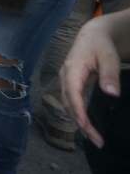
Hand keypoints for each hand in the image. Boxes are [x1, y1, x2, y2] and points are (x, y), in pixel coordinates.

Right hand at [61, 15, 122, 148]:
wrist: (93, 35)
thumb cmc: (100, 44)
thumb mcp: (108, 56)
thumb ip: (109, 74)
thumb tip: (111, 94)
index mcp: (72, 69)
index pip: (72, 94)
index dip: (78, 112)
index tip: (87, 127)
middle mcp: (65, 76)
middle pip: (68, 104)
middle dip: (81, 123)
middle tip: (97, 141)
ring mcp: (66, 81)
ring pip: (68, 105)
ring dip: (79, 122)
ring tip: (94, 137)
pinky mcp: (70, 84)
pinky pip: (71, 102)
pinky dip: (78, 115)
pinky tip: (87, 124)